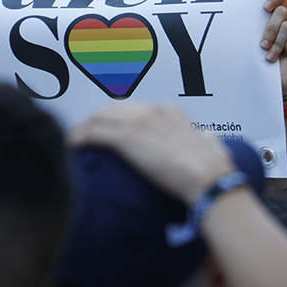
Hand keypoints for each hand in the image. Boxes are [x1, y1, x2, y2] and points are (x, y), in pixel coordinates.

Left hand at [70, 104, 235, 203]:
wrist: (207, 178)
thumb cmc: (212, 167)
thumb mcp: (211, 144)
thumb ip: (206, 138)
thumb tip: (207, 137)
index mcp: (169, 111)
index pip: (135, 109)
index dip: (119, 118)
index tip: (111, 130)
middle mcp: (151, 111)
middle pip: (113, 109)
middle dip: (98, 120)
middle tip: (88, 136)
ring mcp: (138, 122)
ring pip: (100, 118)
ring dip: (85, 128)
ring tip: (76, 141)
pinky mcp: (126, 138)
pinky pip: (95, 133)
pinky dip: (81, 138)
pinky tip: (73, 146)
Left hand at [261, 0, 286, 96]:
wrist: (270, 81)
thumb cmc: (258, 59)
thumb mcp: (252, 42)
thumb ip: (252, 27)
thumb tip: (241, 12)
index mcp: (271, 17)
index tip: (265, 7)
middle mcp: (285, 20)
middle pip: (281, 11)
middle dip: (270, 29)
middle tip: (262, 45)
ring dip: (277, 43)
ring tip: (270, 57)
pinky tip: (285, 55)